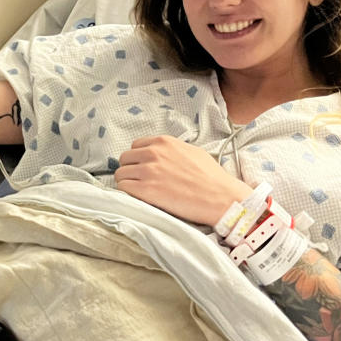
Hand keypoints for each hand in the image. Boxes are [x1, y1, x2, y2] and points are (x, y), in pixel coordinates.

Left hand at [113, 135, 250, 226]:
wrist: (220, 197)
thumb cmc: (211, 177)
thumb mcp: (191, 151)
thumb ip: (171, 150)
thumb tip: (162, 154)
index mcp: (163, 142)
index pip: (135, 146)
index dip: (138, 158)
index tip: (143, 168)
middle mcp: (153, 153)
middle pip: (124, 159)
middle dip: (130, 169)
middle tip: (140, 181)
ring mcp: (148, 171)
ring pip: (121, 174)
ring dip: (127, 182)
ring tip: (139, 191)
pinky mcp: (146, 190)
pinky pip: (123, 187)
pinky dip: (127, 193)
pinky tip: (138, 197)